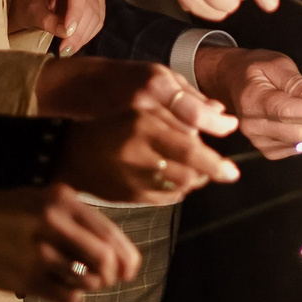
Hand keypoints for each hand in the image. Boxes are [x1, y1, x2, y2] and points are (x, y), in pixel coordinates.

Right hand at [0, 183, 136, 301]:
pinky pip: (68, 296)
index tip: (130, 269)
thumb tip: (119, 254)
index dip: (127, 256)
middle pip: (105, 259)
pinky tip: (61, 286)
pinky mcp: (25, 278)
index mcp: (63, 200)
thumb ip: (80, 220)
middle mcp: (53, 224)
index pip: (110, 234)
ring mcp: (38, 253)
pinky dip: (73, 295)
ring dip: (92, 285)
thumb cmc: (7, 211)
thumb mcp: (46, 199)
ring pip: (88, 281)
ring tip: (79, 279)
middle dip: (114, 274)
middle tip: (108, 278)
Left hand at [8, 0, 106, 52]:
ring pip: (95, 15)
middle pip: (88, 5)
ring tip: (67, 49)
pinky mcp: (96, 3)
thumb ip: (48, 21)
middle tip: (64, 49)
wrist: (32, 3)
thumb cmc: (29, 1)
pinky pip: (98, 21)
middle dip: (77, 31)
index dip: (75, 11)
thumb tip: (67, 33)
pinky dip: (87, 35)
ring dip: (82, 36)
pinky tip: (75, 43)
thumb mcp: (31, 11)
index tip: (68, 31)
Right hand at [53, 63, 241, 201]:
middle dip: (210, 172)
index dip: (215, 163)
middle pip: (188, 173)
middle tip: (224, 171)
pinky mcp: (125, 196)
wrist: (68, 148)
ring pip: (179, 187)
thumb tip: (223, 116)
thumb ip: (184, 106)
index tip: (232, 170)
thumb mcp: (145, 103)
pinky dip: (177, 191)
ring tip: (198, 171)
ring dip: (195, 181)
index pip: (190, 149)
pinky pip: (163, 199)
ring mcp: (129, 177)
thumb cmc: (114, 118)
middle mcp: (136, 152)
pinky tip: (175, 179)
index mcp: (143, 124)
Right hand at [195, 45, 301, 157]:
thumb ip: (297, 83)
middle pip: (297, 135)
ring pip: (299, 144)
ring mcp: (257, 140)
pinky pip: (295, 150)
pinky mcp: (265, 150)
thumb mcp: (277, 64)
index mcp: (253, 100)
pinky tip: (295, 122)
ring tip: (301, 109)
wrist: (232, 81)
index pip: (289, 113)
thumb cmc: (256, 70)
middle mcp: (252, 125)